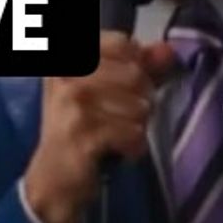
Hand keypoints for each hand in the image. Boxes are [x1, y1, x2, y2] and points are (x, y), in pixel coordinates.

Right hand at [22, 31, 173, 222]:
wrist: (54, 178)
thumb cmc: (81, 129)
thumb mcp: (104, 90)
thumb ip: (138, 65)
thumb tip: (168, 50)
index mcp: (69, 58)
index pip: (124, 44)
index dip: (138, 67)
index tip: (123, 88)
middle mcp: (66, 74)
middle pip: (137, 75)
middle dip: (140, 102)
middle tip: (120, 119)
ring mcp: (73, 103)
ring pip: (139, 106)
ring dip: (137, 127)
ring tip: (117, 136)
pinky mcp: (84, 133)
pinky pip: (134, 133)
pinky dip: (134, 148)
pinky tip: (118, 151)